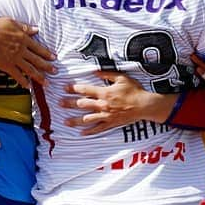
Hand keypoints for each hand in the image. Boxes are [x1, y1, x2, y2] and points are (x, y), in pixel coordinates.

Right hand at [0, 17, 55, 84]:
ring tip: (47, 83)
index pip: (38, 48)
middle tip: (56, 72)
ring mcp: (15, 59)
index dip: (47, 53)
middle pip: (37, 60)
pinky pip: (17, 75)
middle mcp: (21, 50)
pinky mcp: (6, 66)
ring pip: (30, 70)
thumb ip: (24, 27)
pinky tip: (28, 87)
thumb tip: (36, 29)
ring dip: (39, 77)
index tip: (54, 58)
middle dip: (48, 67)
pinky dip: (23, 82)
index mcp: (23, 38)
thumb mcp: (11, 22)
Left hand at [61, 72, 175, 134]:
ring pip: (87, 119)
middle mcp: (103, 104)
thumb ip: (107, 74)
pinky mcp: (111, 123)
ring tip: (65, 122)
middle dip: (69, 103)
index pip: (84, 90)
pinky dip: (89, 131)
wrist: (145, 105)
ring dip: (75, 120)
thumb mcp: (121, 77)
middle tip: (59, 103)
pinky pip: (98, 128)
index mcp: (104, 92)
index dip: (73, 88)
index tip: (64, 88)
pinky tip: (82, 133)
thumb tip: (94, 71)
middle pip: (82, 104)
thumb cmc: (134, 90)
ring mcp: (106, 115)